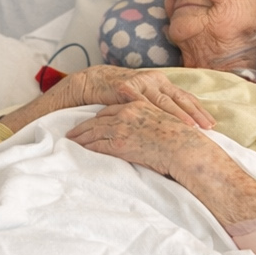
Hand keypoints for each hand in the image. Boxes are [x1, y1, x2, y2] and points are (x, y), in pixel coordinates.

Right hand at [66, 66, 214, 128]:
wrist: (95, 81)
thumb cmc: (122, 94)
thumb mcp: (145, 98)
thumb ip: (160, 106)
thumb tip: (181, 124)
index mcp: (162, 83)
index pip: (185, 98)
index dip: (199, 110)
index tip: (212, 124)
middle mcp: (154, 80)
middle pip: (179, 98)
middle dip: (195, 114)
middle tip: (209, 127)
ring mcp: (140, 82)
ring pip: (162, 100)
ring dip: (178, 114)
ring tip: (190, 126)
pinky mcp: (125, 88)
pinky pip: (139, 101)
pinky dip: (149, 111)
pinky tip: (157, 121)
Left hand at [66, 99, 217, 177]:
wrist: (185, 148)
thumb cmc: (180, 140)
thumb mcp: (164, 123)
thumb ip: (150, 123)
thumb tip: (145, 133)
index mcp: (138, 105)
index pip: (111, 110)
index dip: (99, 116)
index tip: (90, 121)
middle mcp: (127, 113)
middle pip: (98, 119)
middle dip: (84, 125)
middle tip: (71, 131)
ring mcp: (122, 128)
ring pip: (94, 131)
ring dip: (80, 136)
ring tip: (70, 139)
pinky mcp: (120, 143)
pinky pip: (98, 145)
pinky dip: (87, 147)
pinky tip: (79, 149)